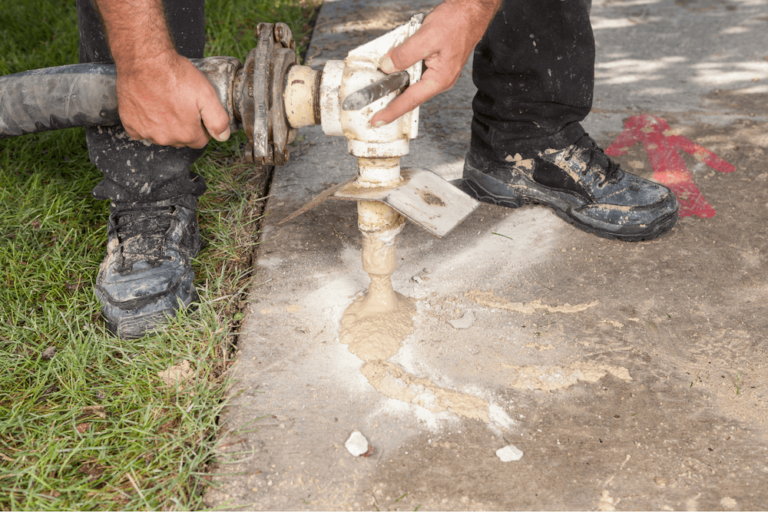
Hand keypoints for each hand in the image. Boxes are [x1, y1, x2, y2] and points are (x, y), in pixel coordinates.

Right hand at [115, 50, 230, 147]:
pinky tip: (149, 107)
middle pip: (181, 140)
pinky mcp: (130, 124)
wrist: (145, 60)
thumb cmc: (175, 74)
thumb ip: (218, 120)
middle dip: (183, 126)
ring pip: (161, 136)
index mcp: (186, 134)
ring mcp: (146, 132)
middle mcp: (165, 138)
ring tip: (165, 102)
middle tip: (180, 103)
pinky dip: (145, 123)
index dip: (200, 126)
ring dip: (164, 125)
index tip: (196, 111)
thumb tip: (223, 137)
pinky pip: (141, 132)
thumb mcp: (207, 94)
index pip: (200, 140)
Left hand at [370, 0, 501, 126]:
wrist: (472, 10)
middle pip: (409, 93)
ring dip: (398, 75)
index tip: (377, 120)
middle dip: (391, 95)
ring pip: (411, 79)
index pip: (410, 100)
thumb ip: (405, 54)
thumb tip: (388, 66)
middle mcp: (439, 80)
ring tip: (386, 70)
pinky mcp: (435, 63)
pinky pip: (415, 69)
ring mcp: (438, 72)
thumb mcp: (426, 37)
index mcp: (439, 79)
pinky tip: (398, 57)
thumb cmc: (458, 23)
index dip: (392, 111)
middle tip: (372, 102)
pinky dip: (405, 64)